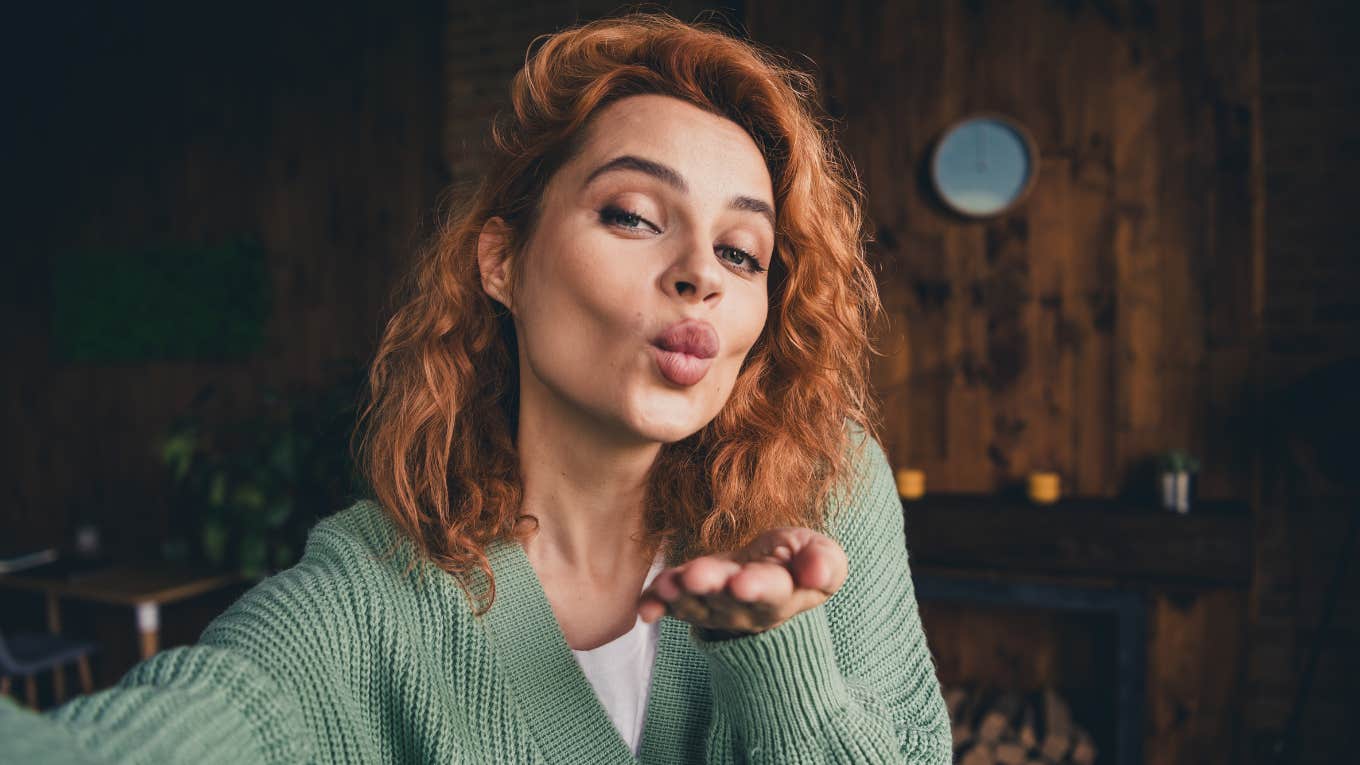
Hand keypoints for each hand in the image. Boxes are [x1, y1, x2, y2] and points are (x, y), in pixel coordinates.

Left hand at [637, 527, 847, 637]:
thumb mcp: (822, 554)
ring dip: (678, 595)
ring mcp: (714, 607)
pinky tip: (644, 606)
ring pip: (695, 603)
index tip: (742, 581)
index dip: (756, 587)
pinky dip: (656, 605)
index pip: (770, 591)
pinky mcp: (689, 600)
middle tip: (695, 576)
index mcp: (782, 594)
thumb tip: (818, 573)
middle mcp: (744, 607)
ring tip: (665, 584)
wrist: (768, 571)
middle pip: (726, 598)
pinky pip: (671, 606)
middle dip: (710, 586)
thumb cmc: (799, 560)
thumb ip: (824, 563)